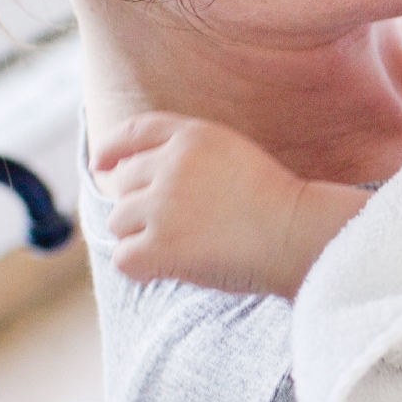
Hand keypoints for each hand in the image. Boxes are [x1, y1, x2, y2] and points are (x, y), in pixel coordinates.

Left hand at [92, 112, 365, 297]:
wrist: (299, 235)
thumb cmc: (278, 204)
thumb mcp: (235, 155)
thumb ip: (190, 156)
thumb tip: (130, 175)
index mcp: (194, 136)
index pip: (135, 131)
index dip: (113, 147)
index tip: (102, 163)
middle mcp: (172, 165)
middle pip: (123, 184)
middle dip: (139, 205)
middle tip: (175, 227)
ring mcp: (163, 206)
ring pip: (119, 222)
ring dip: (141, 237)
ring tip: (182, 248)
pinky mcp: (160, 246)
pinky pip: (124, 259)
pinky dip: (142, 268)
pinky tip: (170, 270)